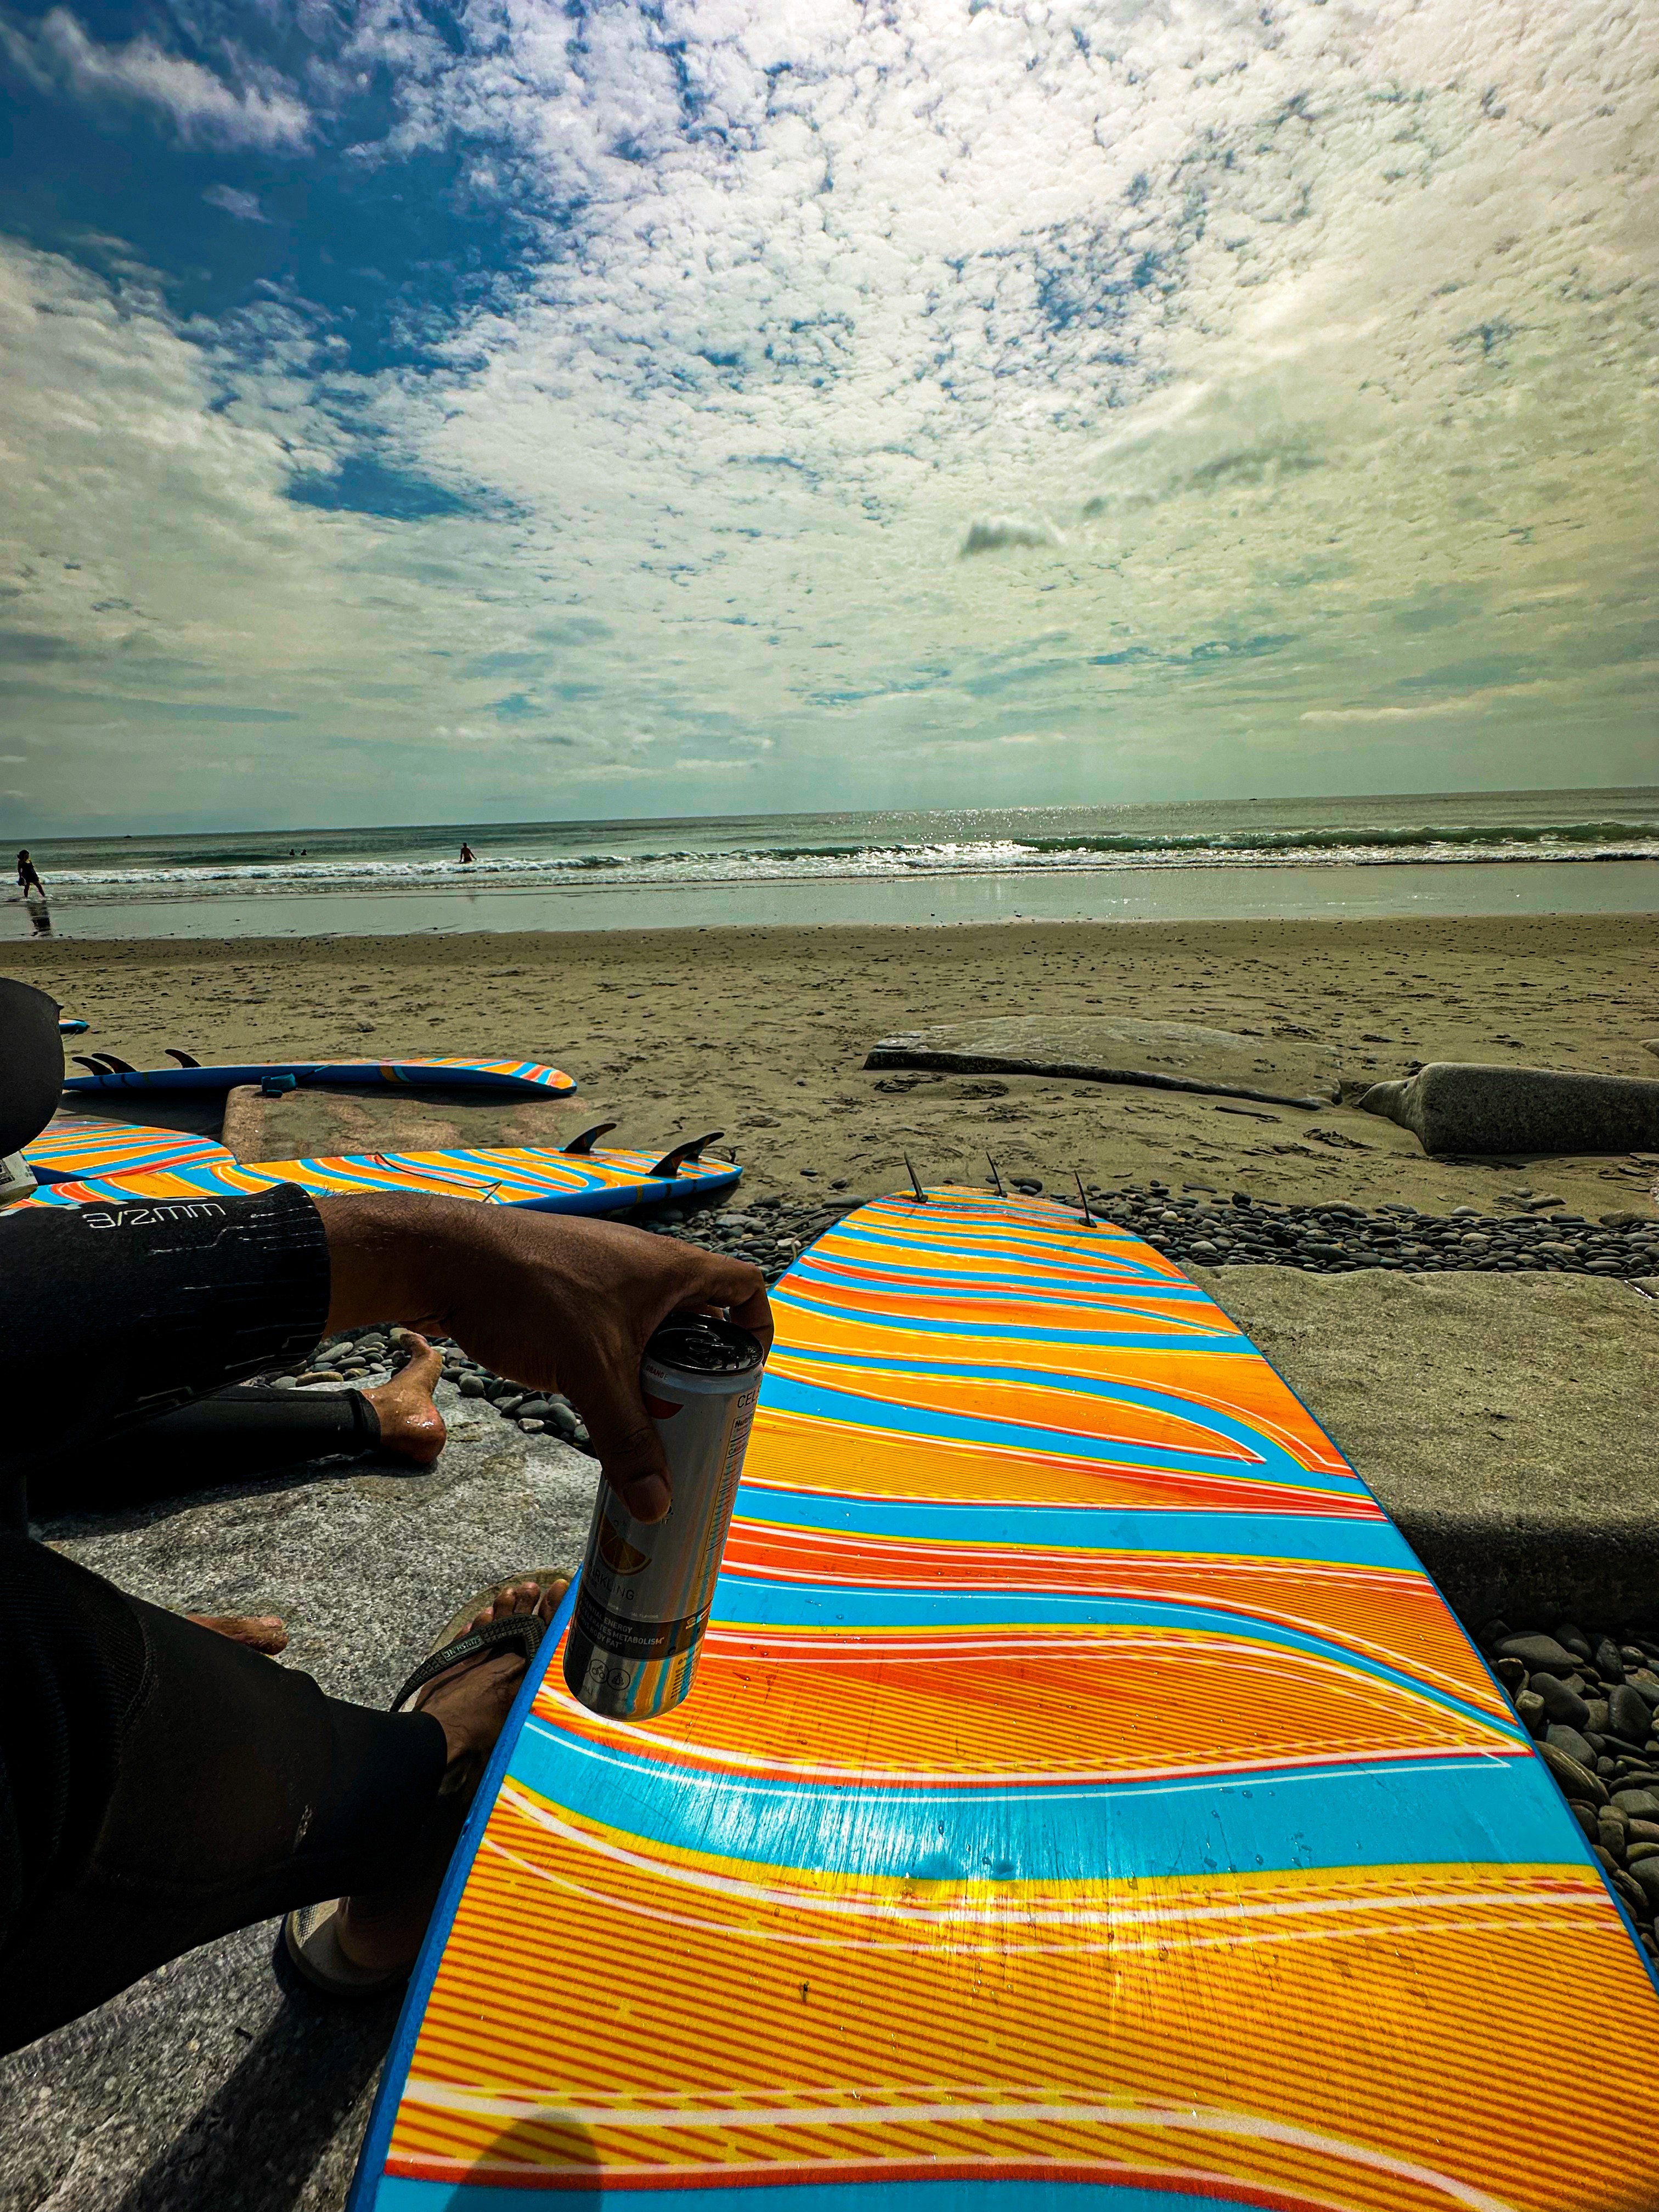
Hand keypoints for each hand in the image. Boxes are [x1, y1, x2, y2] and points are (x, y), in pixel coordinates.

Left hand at [316, 1196, 769, 1520]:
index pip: (744, 1287)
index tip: (746, 1374)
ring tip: (650, 1420)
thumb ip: (626, 1438)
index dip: (756, 1328)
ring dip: (656, 1370)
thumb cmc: (529, 1293)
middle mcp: (644, 1266)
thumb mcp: (588, 1371)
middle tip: (697, 1417)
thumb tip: (659, 1507)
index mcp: (671, 1268)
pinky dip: (617, 1364)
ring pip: (651, 1327)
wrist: (445, 1257)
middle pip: (699, 1316)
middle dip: (702, 1368)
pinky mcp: (568, 1291)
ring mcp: (604, 1277)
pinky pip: (613, 1329)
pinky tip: (598, 1400)